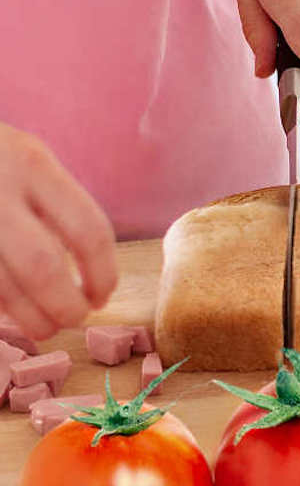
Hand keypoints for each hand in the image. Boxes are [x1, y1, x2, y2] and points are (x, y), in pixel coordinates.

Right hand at [0, 123, 116, 338]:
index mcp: (32, 165)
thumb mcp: (25, 160)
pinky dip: (2, 308)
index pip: (88, 229)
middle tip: (77, 318)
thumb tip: (93, 270)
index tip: (104, 294)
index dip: (103, 273)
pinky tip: (12, 311)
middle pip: (43, 268)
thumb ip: (54, 204)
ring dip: (32, 319)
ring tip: (47, 326)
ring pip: (4, 291)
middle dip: (66, 305)